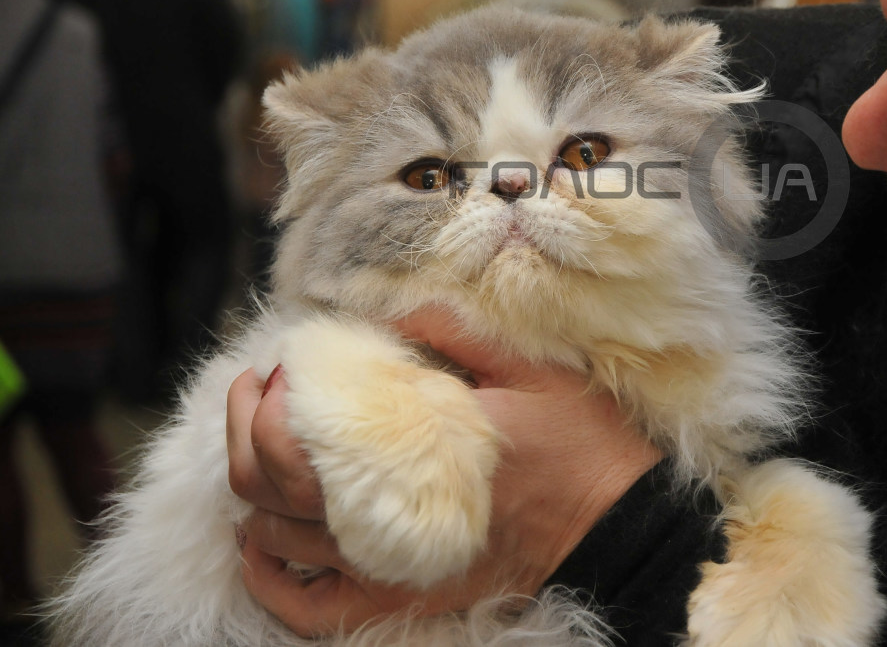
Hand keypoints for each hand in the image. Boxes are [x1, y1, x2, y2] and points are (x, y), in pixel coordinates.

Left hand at [226, 306, 661, 635]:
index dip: (273, 400)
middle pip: (272, 486)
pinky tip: (259, 540)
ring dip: (248, 489)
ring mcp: (393, 567)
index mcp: (422, 450)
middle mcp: (392, 517)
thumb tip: (394, 305)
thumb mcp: (533, 368)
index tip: (286, 363)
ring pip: (275, 540)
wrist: (613, 523)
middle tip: (261, 388)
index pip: (305, 439)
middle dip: (245, 429)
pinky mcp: (402, 599)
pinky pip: (308, 609)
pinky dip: (268, 579)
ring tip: (258, 441)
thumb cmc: (579, 442)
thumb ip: (459, 334)